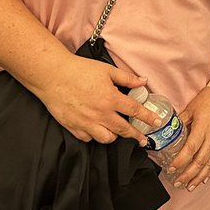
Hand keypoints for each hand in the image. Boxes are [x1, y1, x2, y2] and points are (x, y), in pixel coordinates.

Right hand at [30, 52, 159, 144]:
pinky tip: (97, 130)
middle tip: (143, 139)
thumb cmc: (79, 70)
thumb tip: (143, 82)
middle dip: (136, 136)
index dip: (148, 118)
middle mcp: (100, 114)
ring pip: (106, 138)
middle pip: (123, 130)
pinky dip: (94, 136)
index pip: (135, 112)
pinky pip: (88, 138)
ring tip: (118, 132)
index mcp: (111, 99)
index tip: (157, 123)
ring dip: (115, 136)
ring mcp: (86, 123)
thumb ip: (127, 78)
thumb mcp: (107, 70)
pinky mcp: (73, 127)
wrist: (52, 75)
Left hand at [167, 87, 209, 190]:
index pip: (190, 149)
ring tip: (189, 186)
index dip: (180, 161)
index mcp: (203, 128)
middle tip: (177, 183)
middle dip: (188, 175)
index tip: (171, 169)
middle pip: (200, 161)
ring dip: (199, 177)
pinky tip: (204, 179)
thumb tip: (168, 131)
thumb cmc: (209, 99)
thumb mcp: (192, 108)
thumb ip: (181, 121)